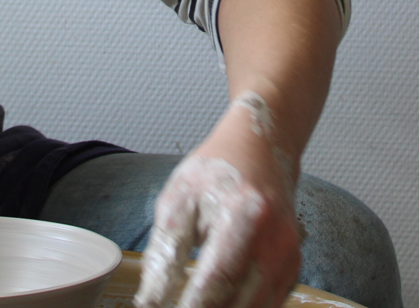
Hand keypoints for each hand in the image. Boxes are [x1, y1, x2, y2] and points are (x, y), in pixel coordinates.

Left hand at [135, 92, 302, 307]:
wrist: (260, 152)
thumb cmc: (215, 172)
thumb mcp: (180, 197)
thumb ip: (166, 248)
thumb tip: (151, 298)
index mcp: (244, 215)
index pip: (218, 278)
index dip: (192, 306)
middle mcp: (276, 241)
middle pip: (240, 302)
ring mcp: (290, 259)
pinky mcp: (293, 270)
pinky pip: (266, 305)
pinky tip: (215, 304)